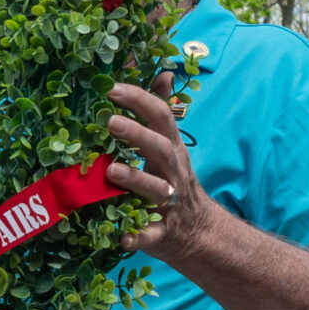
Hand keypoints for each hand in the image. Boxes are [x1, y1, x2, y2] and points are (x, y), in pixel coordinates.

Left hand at [104, 79, 224, 260]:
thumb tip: (164, 72)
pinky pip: (151, 235)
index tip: (112, 88)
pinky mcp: (162, 233)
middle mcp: (173, 172)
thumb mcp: (170, 144)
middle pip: (159, 148)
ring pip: (156, 189)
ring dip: (135, 179)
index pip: (160, 116)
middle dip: (137, 134)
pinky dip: (139, 237)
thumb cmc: (173, 180)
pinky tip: (123, 237)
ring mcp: (169, 203)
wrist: (199, 232)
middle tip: (110, 122)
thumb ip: (161, 110)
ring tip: (111, 170)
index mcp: (171, 147)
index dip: (140, 100)